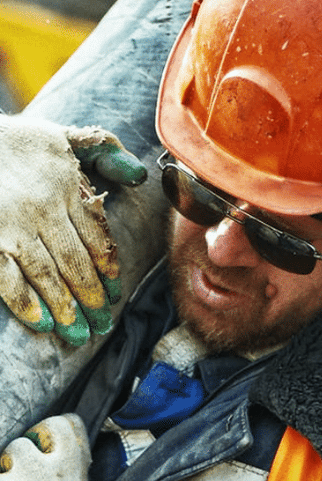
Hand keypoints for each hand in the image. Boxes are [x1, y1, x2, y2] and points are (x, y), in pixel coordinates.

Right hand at [0, 115, 146, 345]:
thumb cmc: (19, 142)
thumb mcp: (66, 136)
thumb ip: (105, 151)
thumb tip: (139, 175)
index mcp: (69, 186)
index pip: (98, 238)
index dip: (108, 270)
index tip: (114, 294)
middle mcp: (44, 207)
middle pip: (77, 263)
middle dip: (92, 299)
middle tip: (102, 325)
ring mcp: (12, 225)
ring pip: (48, 276)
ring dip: (66, 309)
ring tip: (79, 334)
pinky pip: (7, 278)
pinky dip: (25, 303)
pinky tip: (41, 323)